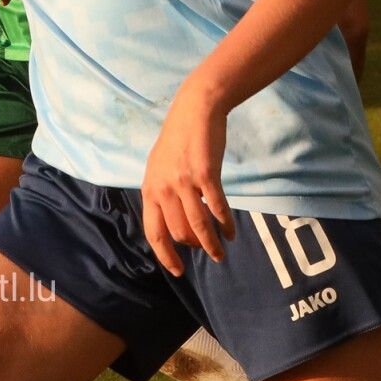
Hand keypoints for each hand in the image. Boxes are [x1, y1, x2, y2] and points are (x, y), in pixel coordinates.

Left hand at [140, 83, 235, 273]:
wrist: (195, 110)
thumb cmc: (179, 139)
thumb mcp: (160, 167)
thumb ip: (162, 193)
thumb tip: (172, 221)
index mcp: (150, 189)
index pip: (154, 232)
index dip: (165, 255)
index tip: (177, 270)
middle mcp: (163, 188)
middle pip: (179, 232)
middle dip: (194, 248)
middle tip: (207, 252)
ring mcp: (183, 182)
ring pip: (198, 226)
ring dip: (211, 244)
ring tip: (221, 253)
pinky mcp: (205, 175)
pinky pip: (216, 208)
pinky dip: (224, 224)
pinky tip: (231, 232)